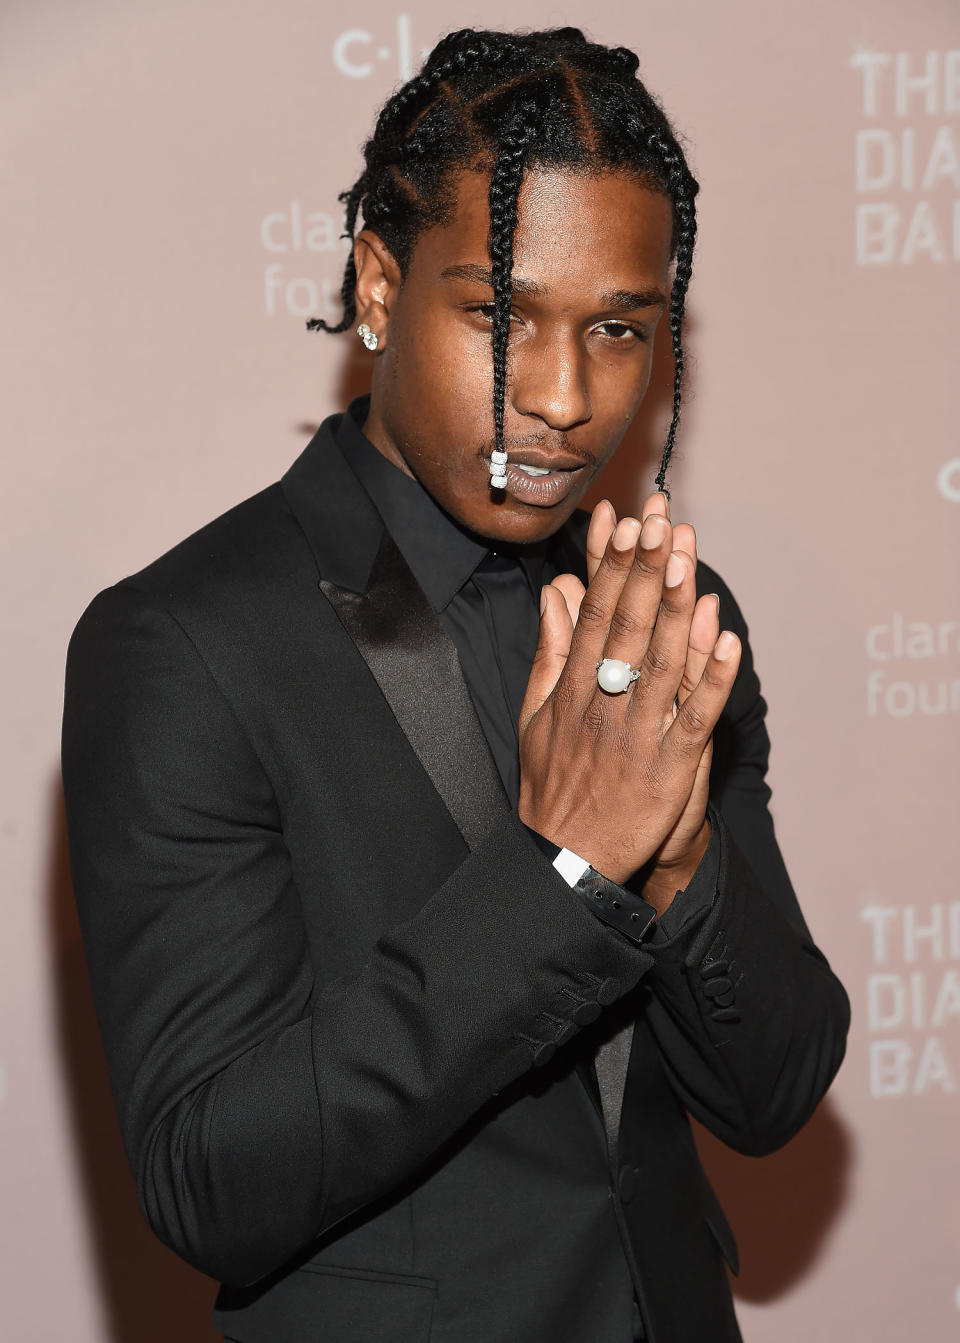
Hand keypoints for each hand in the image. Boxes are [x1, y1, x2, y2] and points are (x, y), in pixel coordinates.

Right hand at [518, 493, 740, 893]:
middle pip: (628, 625)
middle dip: (645, 568)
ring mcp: (637, 733)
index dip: (612, 567)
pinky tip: (728, 638)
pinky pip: (695, 715)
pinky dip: (713, 677)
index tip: (626, 523)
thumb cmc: (552, 784)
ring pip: (661, 661)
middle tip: (661, 518)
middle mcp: (602, 703)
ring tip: (688, 556)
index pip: (594, 616)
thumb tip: (555, 592)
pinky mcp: (669, 766)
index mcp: (571, 688)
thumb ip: (549, 650)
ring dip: (677, 606)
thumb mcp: (535, 713)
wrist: (565, 859)